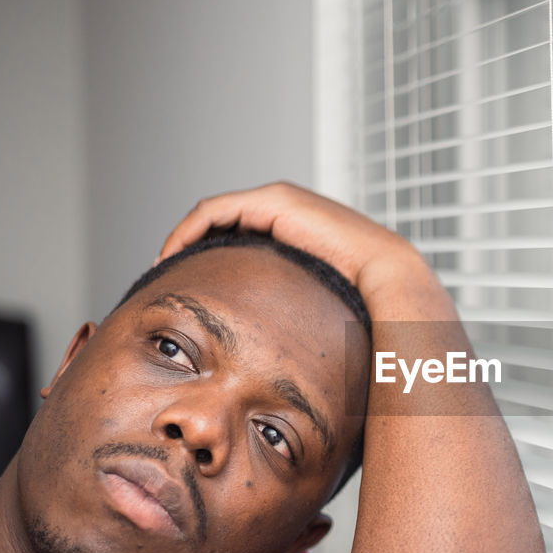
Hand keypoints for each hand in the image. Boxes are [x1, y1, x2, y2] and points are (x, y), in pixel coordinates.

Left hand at [157, 182, 418, 292]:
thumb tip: (284, 351)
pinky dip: (188, 232)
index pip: (237, 235)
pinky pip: (213, 212)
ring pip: (212, 216)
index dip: (207, 257)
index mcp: (293, 230)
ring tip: (165, 266)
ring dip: (183, 239)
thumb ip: (295, 312)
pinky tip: (174, 256)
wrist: (387, 273)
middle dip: (190, 248)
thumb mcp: (315, 304)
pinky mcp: (270, 201)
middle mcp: (283, 209)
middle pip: (220, 223)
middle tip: (169, 277)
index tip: (190, 286)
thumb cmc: (362, 296)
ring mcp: (276, 201)